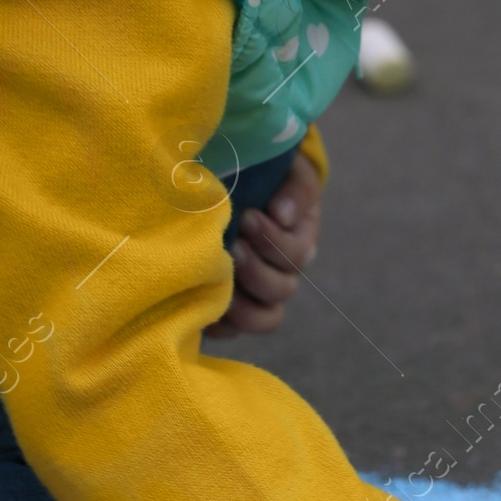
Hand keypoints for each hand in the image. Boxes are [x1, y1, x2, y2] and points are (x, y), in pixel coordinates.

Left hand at [208, 153, 321, 336]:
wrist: (234, 183)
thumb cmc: (263, 175)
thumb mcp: (288, 170)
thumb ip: (295, 187)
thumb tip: (282, 214)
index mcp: (300, 242)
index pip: (298, 256)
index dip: (274, 242)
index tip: (247, 216)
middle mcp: (282, 273)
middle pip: (281, 290)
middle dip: (255, 270)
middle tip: (231, 246)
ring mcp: (256, 295)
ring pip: (263, 318)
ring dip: (242, 304)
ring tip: (217, 280)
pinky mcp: (229, 308)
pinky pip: (231, 330)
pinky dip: (218, 324)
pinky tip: (200, 308)